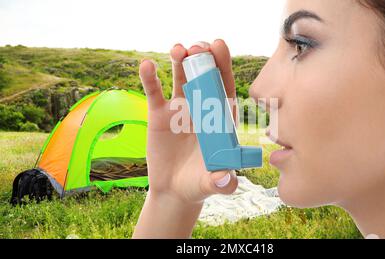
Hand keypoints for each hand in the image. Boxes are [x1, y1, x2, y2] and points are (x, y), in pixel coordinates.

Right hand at [140, 40, 238, 204]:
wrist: (174, 190)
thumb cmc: (199, 184)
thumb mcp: (212, 184)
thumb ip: (222, 182)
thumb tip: (226, 179)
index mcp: (219, 118)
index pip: (225, 87)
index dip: (223, 65)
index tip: (219, 46)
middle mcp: (202, 108)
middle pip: (204, 76)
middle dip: (203, 58)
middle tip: (199, 47)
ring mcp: (179, 109)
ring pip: (181, 78)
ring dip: (180, 61)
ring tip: (179, 49)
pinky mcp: (158, 114)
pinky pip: (154, 92)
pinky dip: (150, 78)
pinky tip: (147, 65)